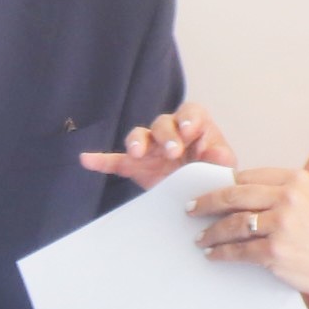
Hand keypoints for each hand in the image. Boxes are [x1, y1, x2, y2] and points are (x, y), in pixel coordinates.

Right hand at [79, 106, 236, 184]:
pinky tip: (86, 160)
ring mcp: (150, 149)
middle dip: (166, 135)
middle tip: (172, 152)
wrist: (199, 196)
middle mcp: (170, 132)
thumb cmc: (212, 173)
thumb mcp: (222, 167)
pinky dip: (100, 160)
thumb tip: (218, 154)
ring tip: (138, 153)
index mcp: (194, 127)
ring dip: (137, 141)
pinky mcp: (135, 166)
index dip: (187, 119)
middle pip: (162, 123)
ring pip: (139, 135)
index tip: (188, 132)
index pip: (190, 113)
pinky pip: (115, 160)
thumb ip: (221, 159)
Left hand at [194, 166, 308, 307]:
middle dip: (206, 203)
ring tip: (200, 238)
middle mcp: (288, 197)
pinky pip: (238, 251)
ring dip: (210, 232)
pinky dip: (221, 253)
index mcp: (296, 179)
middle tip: (190, 209)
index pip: (248, 177)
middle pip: (233, 196)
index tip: (209, 192)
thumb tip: (239, 197)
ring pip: (232, 225)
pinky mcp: (275, 251)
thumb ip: (282, 194)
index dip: (224, 185)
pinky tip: (213, 255)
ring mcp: (281, 224)